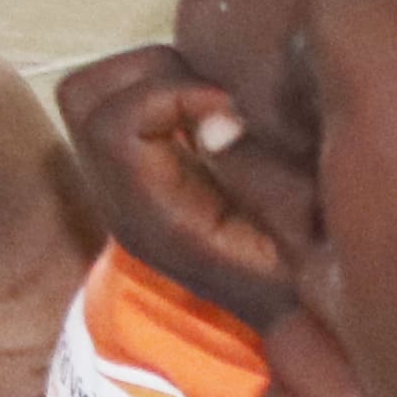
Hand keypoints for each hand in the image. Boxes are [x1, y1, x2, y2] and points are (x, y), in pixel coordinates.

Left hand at [58, 40, 308, 327]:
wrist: (293, 323)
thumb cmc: (311, 282)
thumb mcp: (309, 238)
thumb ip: (267, 179)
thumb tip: (220, 119)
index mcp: (154, 215)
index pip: (111, 125)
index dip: (172, 95)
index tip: (235, 108)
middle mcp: (119, 196)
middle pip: (85, 95)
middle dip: (155, 74)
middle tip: (222, 96)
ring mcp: (120, 183)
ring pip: (96, 91)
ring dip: (156, 77)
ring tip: (220, 101)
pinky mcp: (135, 171)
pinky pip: (121, 103)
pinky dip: (163, 88)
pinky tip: (216, 111)